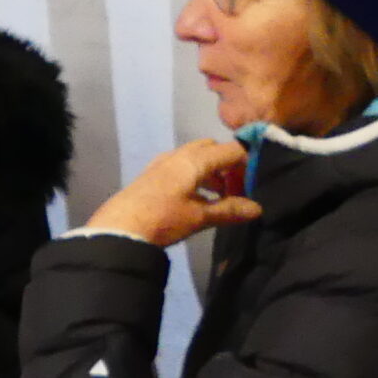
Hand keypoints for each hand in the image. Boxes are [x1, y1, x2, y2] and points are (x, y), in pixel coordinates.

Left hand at [80, 139, 259, 247]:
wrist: (120, 228)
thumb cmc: (163, 219)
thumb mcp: (199, 217)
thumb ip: (229, 210)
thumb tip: (258, 208)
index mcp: (194, 160)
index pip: (231, 150)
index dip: (248, 162)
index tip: (257, 181)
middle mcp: (179, 155)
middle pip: (212, 149)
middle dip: (229, 164)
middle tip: (238, 188)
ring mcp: (164, 163)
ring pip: (196, 157)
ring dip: (213, 172)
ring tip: (222, 197)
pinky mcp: (153, 174)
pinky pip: (182, 166)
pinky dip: (196, 176)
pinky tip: (199, 199)